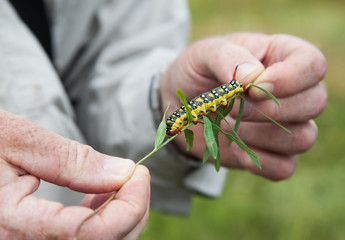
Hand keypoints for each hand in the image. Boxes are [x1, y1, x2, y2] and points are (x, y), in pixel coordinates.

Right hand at [0, 111, 149, 238]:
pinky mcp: (30, 237)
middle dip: (131, 211)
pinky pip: (80, 239)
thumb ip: (72, 160)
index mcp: (10, 225)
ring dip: (118, 216)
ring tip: (116, 182)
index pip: (92, 235)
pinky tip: (97, 194)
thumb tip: (123, 172)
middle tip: (135, 176)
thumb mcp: (18, 140)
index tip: (139, 172)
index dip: (129, 205)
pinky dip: (101, 219)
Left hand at [161, 33, 326, 180]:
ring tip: (225, 125)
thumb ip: (228, 59)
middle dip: (268, 110)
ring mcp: (286, 125)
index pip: (312, 64)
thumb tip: (254, 78)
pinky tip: (233, 148)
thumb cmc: (195, 73)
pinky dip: (258, 161)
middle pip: (314, 103)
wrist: (179, 107)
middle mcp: (292, 91)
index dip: (290, 78)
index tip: (252, 89)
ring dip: (258, 135)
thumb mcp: (203, 55)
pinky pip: (285, 167)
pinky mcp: (273, 154)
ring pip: (303, 138)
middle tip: (230, 109)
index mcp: (281, 56)